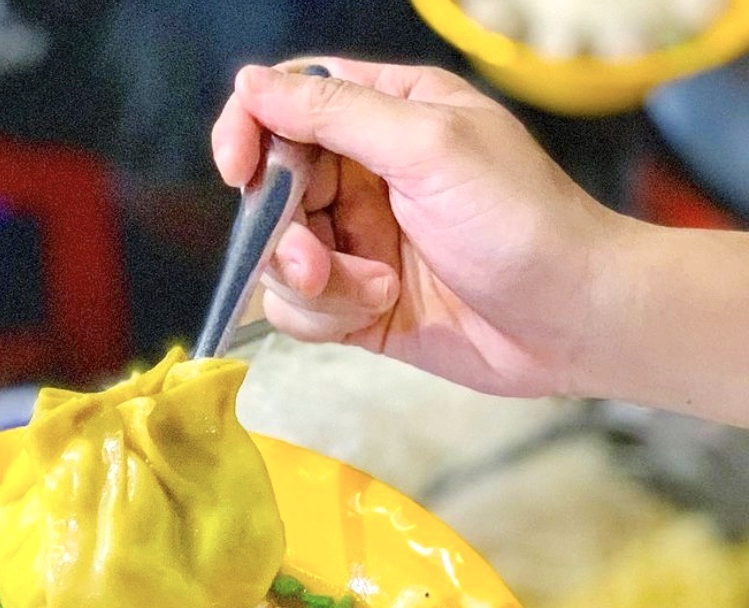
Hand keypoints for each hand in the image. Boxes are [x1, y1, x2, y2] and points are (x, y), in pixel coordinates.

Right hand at [211, 61, 625, 398]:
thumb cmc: (521, 221)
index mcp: (386, 115)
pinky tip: (378, 309)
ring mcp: (357, 244)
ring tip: (374, 290)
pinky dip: (327, 316)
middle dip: (283, 233)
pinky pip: (300, 310)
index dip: (251, 133)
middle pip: (272, 192)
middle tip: (315, 262)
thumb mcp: (428, 147)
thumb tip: (251, 84)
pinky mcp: (355, 304)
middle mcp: (363, 177)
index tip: (239, 171)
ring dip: (315, 283)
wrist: (568, 322)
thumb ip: (335, 114)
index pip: (289, 106)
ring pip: (277, 260)